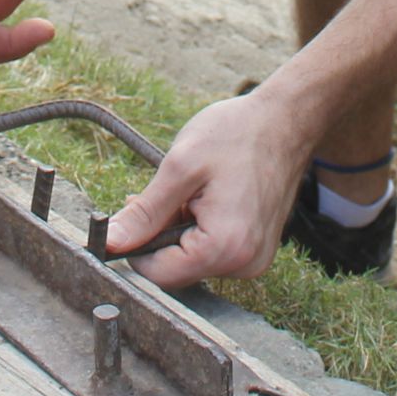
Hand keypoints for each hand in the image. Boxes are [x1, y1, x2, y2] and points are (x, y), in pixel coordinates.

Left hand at [107, 84, 314, 289]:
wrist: (285, 121)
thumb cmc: (237, 134)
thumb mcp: (180, 167)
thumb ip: (145, 213)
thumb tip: (111, 242)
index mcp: (225, 248)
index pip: (159, 274)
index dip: (137, 246)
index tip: (134, 212)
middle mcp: (244, 264)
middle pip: (177, 270)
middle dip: (161, 235)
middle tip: (166, 194)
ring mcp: (254, 260)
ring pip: (193, 261)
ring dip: (180, 232)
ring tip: (192, 192)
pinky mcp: (256, 251)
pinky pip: (213, 252)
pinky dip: (200, 231)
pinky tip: (208, 199)